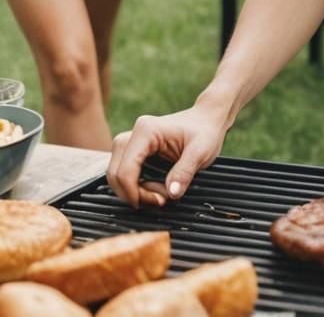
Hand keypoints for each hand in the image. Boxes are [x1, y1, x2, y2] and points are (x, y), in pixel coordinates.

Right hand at [107, 105, 226, 208]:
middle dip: (134, 194)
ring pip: (116, 174)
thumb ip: (185, 171)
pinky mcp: (134, 148)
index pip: (126, 169)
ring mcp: (131, 140)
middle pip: (115, 173)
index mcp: (146, 131)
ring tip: (161, 195)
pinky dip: (135, 185)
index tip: (157, 202)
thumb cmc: (205, 132)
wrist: (208, 119)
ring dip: (134, 191)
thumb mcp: (201, 151)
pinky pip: (124, 172)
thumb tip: (171, 194)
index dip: (134, 193)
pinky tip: (156, 188)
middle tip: (161, 200)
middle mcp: (134, 133)